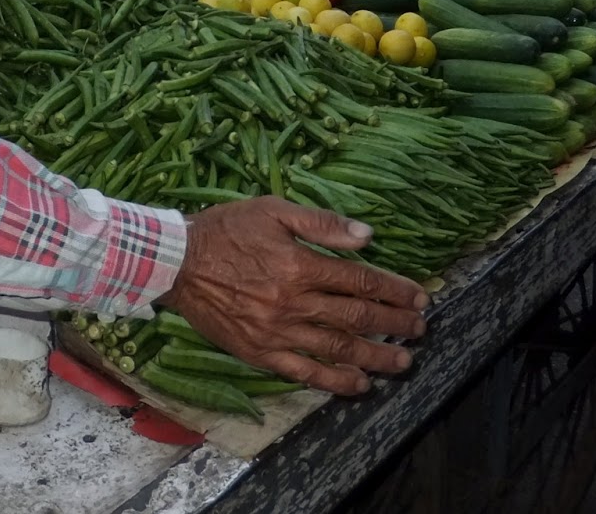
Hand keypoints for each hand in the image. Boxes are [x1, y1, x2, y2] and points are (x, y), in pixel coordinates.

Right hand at [158, 197, 428, 395]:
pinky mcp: (260, 352)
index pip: (359, 280)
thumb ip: (321, 223)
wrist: (177, 263)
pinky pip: (304, 372)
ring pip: (337, 348)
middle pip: (355, 317)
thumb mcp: (273, 210)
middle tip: (419, 329)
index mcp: (299, 265)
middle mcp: (293, 303)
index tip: (418, 297)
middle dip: (393, 323)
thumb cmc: (226, 230)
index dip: (392, 290)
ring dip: (375, 355)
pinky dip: (335, 380)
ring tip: (403, 360)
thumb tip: (367, 235)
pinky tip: (359, 383)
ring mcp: (277, 332)